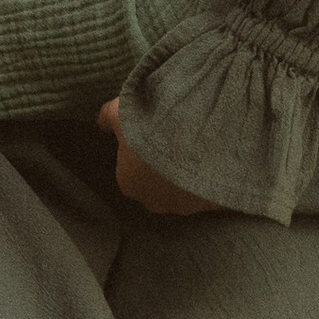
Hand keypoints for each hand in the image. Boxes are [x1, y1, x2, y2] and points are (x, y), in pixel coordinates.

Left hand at [96, 95, 217, 218]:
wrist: (191, 135)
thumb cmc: (148, 127)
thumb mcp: (120, 112)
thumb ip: (107, 118)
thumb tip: (101, 123)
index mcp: (129, 184)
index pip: (131, 173)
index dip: (141, 154)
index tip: (153, 137)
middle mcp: (155, 202)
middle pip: (158, 186)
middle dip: (165, 170)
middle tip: (176, 142)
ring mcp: (185, 206)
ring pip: (186, 192)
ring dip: (190, 176)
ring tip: (199, 148)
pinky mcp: (212, 205)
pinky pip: (212, 194)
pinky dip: (214, 181)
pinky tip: (217, 161)